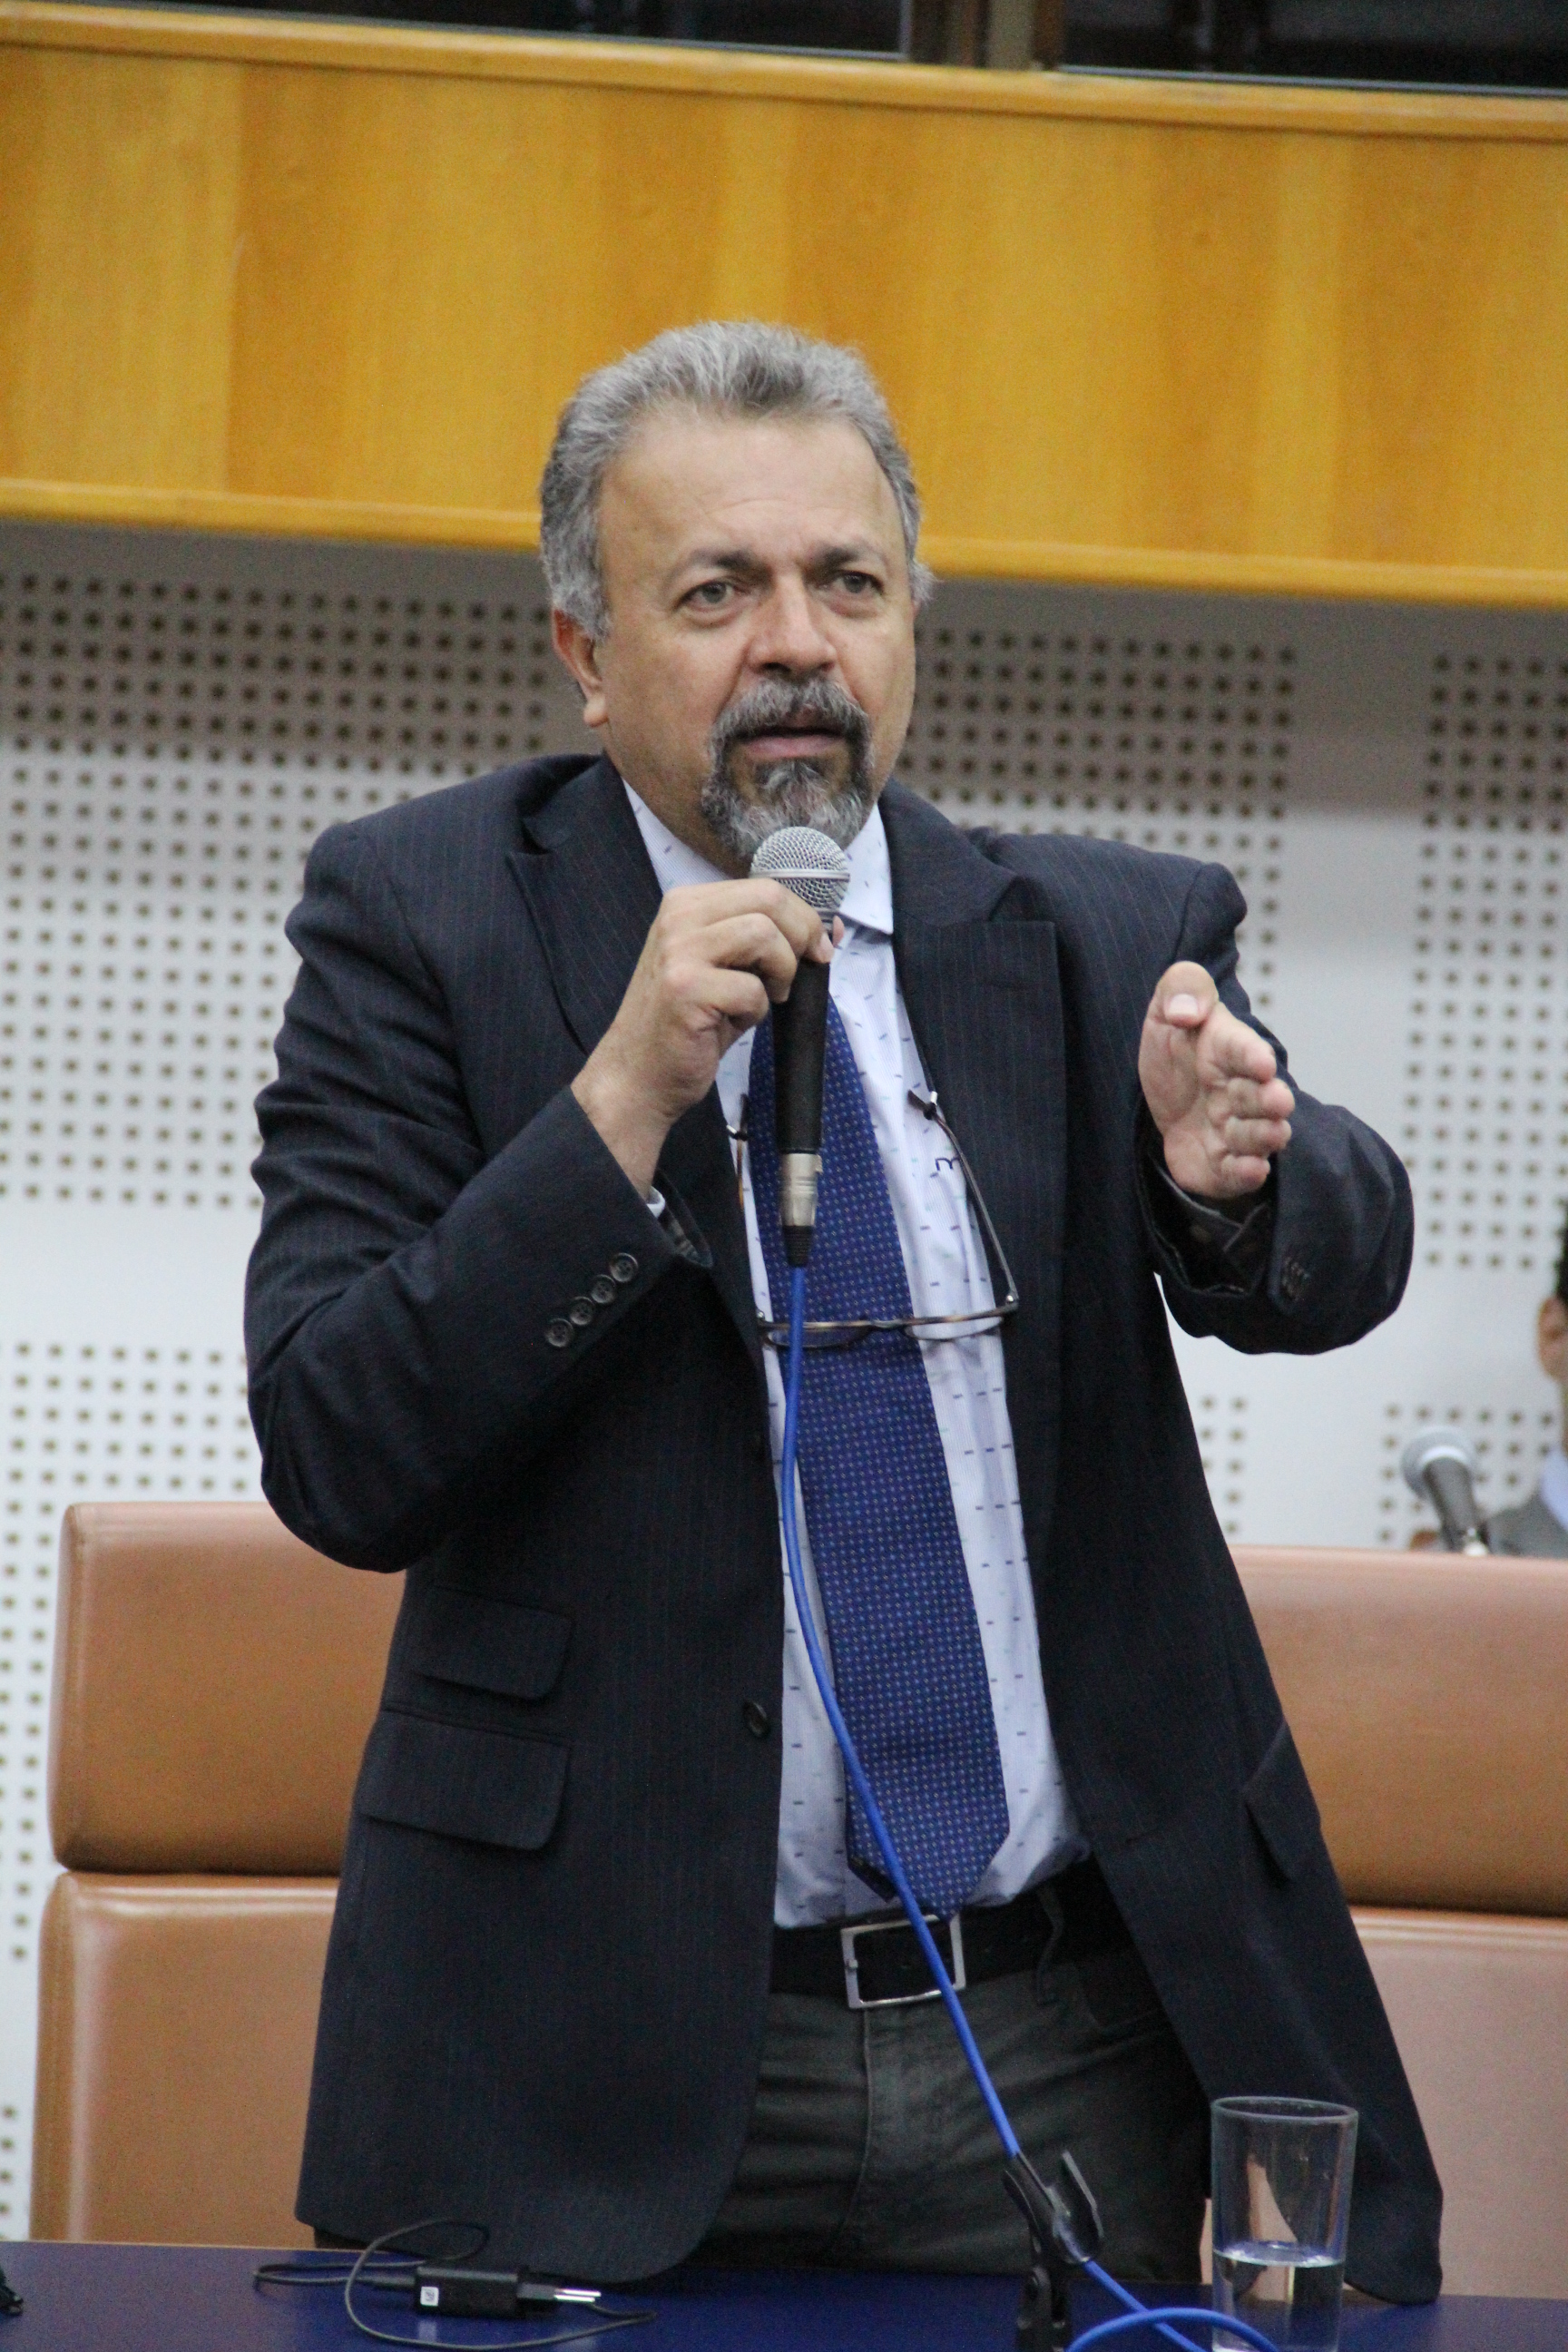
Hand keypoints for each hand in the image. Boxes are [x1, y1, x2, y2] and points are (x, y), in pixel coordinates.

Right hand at [572, 880, 833, 1198]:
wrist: (639, 1074)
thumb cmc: (689, 1023)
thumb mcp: (728, 968)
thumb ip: (768, 941)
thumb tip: (831, 928)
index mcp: (687, 904)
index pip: (763, 888)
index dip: (803, 916)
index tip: (819, 946)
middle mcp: (678, 918)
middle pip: (768, 900)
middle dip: (802, 935)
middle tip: (801, 971)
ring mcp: (678, 951)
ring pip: (763, 935)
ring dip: (780, 971)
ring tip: (765, 997)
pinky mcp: (685, 988)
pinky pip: (751, 988)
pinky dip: (756, 1010)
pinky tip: (734, 1021)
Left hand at [1138, 962, 1294, 1199]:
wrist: (1159, 1102)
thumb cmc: (1175, 1051)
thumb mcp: (1166, 1008)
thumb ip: (1182, 988)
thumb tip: (1185, 1010)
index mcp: (1227, 1050)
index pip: (1242, 1049)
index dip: (1252, 1055)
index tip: (1262, 1063)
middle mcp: (1239, 1091)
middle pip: (1261, 1097)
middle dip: (1271, 1099)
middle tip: (1277, 1100)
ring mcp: (1233, 1129)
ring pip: (1258, 1135)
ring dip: (1265, 1135)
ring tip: (1272, 1133)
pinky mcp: (1222, 1164)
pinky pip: (1237, 1173)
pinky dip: (1246, 1173)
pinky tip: (1253, 1170)